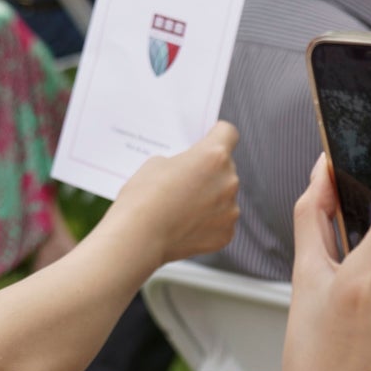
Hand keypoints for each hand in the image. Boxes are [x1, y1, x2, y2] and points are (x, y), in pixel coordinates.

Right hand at [107, 122, 239, 265]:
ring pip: (224, 196)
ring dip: (210, 197)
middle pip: (225, 167)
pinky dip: (207, 222)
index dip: (217, 134)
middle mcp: (229, 180)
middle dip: (209, 170)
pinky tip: (185, 226)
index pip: (228, 133)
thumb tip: (190, 171)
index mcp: (213, 156)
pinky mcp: (227, 233)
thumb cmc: (143, 196)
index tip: (209, 138)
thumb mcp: (157, 163)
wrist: (139, 237)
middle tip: (186, 180)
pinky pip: (221, 221)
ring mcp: (231, 209)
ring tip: (182, 207)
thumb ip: (182, 162)